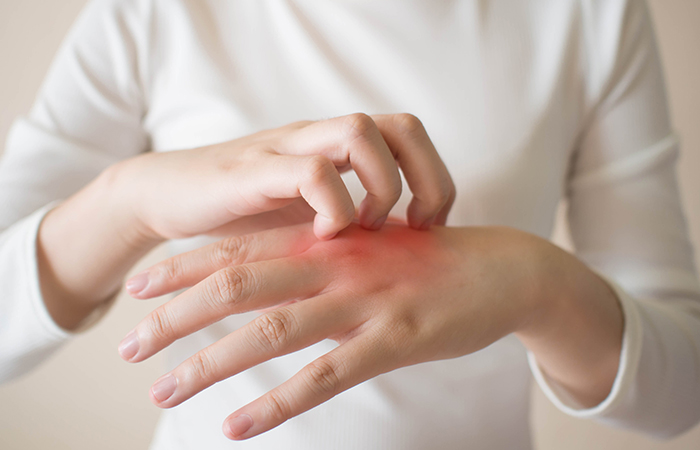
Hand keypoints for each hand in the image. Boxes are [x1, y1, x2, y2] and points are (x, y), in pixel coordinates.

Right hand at [116, 113, 454, 240]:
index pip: (409, 134)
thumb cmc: (244, 214)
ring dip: (379, 187)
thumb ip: (351, 225)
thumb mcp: (308, 219)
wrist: (168, 197)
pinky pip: (311, 172)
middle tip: (414, 226)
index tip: (429, 227)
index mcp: (335, 147)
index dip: (435, 178)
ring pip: (359, 133)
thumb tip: (405, 253)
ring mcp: (286, 149)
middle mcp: (318, 138)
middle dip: (424, 178)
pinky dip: (332, 206)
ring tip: (365, 229)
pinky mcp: (253, 171)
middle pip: (399, 126)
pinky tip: (323, 237)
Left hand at [120, 223, 551, 438]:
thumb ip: (321, 257)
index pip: (240, 248)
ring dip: (210, 363)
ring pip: (270, 332)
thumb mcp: (369, 247)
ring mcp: (363, 301)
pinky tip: (237, 426)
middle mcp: (335, 264)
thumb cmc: (429, 260)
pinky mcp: (394, 338)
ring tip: (163, 389)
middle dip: (176, 317)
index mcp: (327, 240)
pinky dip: (277, 403)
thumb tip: (274, 278)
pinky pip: (325, 375)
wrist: (504, 268)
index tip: (138, 288)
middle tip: (128, 346)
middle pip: (238, 287)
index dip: (183, 267)